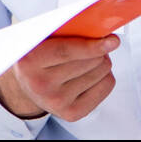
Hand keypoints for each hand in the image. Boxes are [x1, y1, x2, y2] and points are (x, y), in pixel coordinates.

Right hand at [0, 34, 119, 121]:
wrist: (28, 84)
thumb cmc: (38, 53)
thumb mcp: (41, 35)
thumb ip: (63, 28)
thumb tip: (98, 30)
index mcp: (29, 60)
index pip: (66, 51)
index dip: (91, 45)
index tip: (112, 40)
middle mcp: (41, 85)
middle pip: (89, 62)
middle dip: (99, 50)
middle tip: (96, 43)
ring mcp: (56, 102)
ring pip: (100, 73)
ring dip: (102, 61)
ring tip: (90, 58)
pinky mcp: (72, 113)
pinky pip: (105, 87)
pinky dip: (105, 75)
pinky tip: (92, 72)